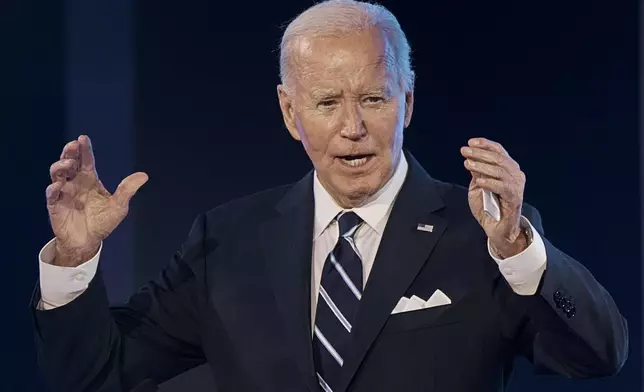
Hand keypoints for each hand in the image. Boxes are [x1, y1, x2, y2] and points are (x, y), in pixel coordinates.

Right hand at [46, 135, 147, 266]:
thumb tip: (144, 175)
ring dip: (60, 166)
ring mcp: (64, 192)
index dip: (84, 149)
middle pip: (69, 162)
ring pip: (57, 174)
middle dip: (70, 152)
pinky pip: (51, 194)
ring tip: (69, 164)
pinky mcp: (55, 205)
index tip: (83, 138)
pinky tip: (58, 186)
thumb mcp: (119, 206)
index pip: (86, 161)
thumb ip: (128, 190)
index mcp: (89, 180)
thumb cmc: (102, 222)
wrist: (88, 242)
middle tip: (73, 145)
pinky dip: (53, 189)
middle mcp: (75, 182)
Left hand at [460, 137, 526, 257]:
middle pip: (498, 158)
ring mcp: (516, 186)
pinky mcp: (514, 198)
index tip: (470, 142)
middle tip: (464, 151)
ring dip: (482, 165)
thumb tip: (471, 157)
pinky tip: (478, 181)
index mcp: (508, 169)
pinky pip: (502, 187)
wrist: (497, 229)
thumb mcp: (478, 186)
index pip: (499, 151)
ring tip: (467, 163)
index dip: (485, 144)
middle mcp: (515, 175)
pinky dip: (489, 182)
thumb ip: (477, 173)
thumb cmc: (488, 207)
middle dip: (480, 153)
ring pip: (500, 170)